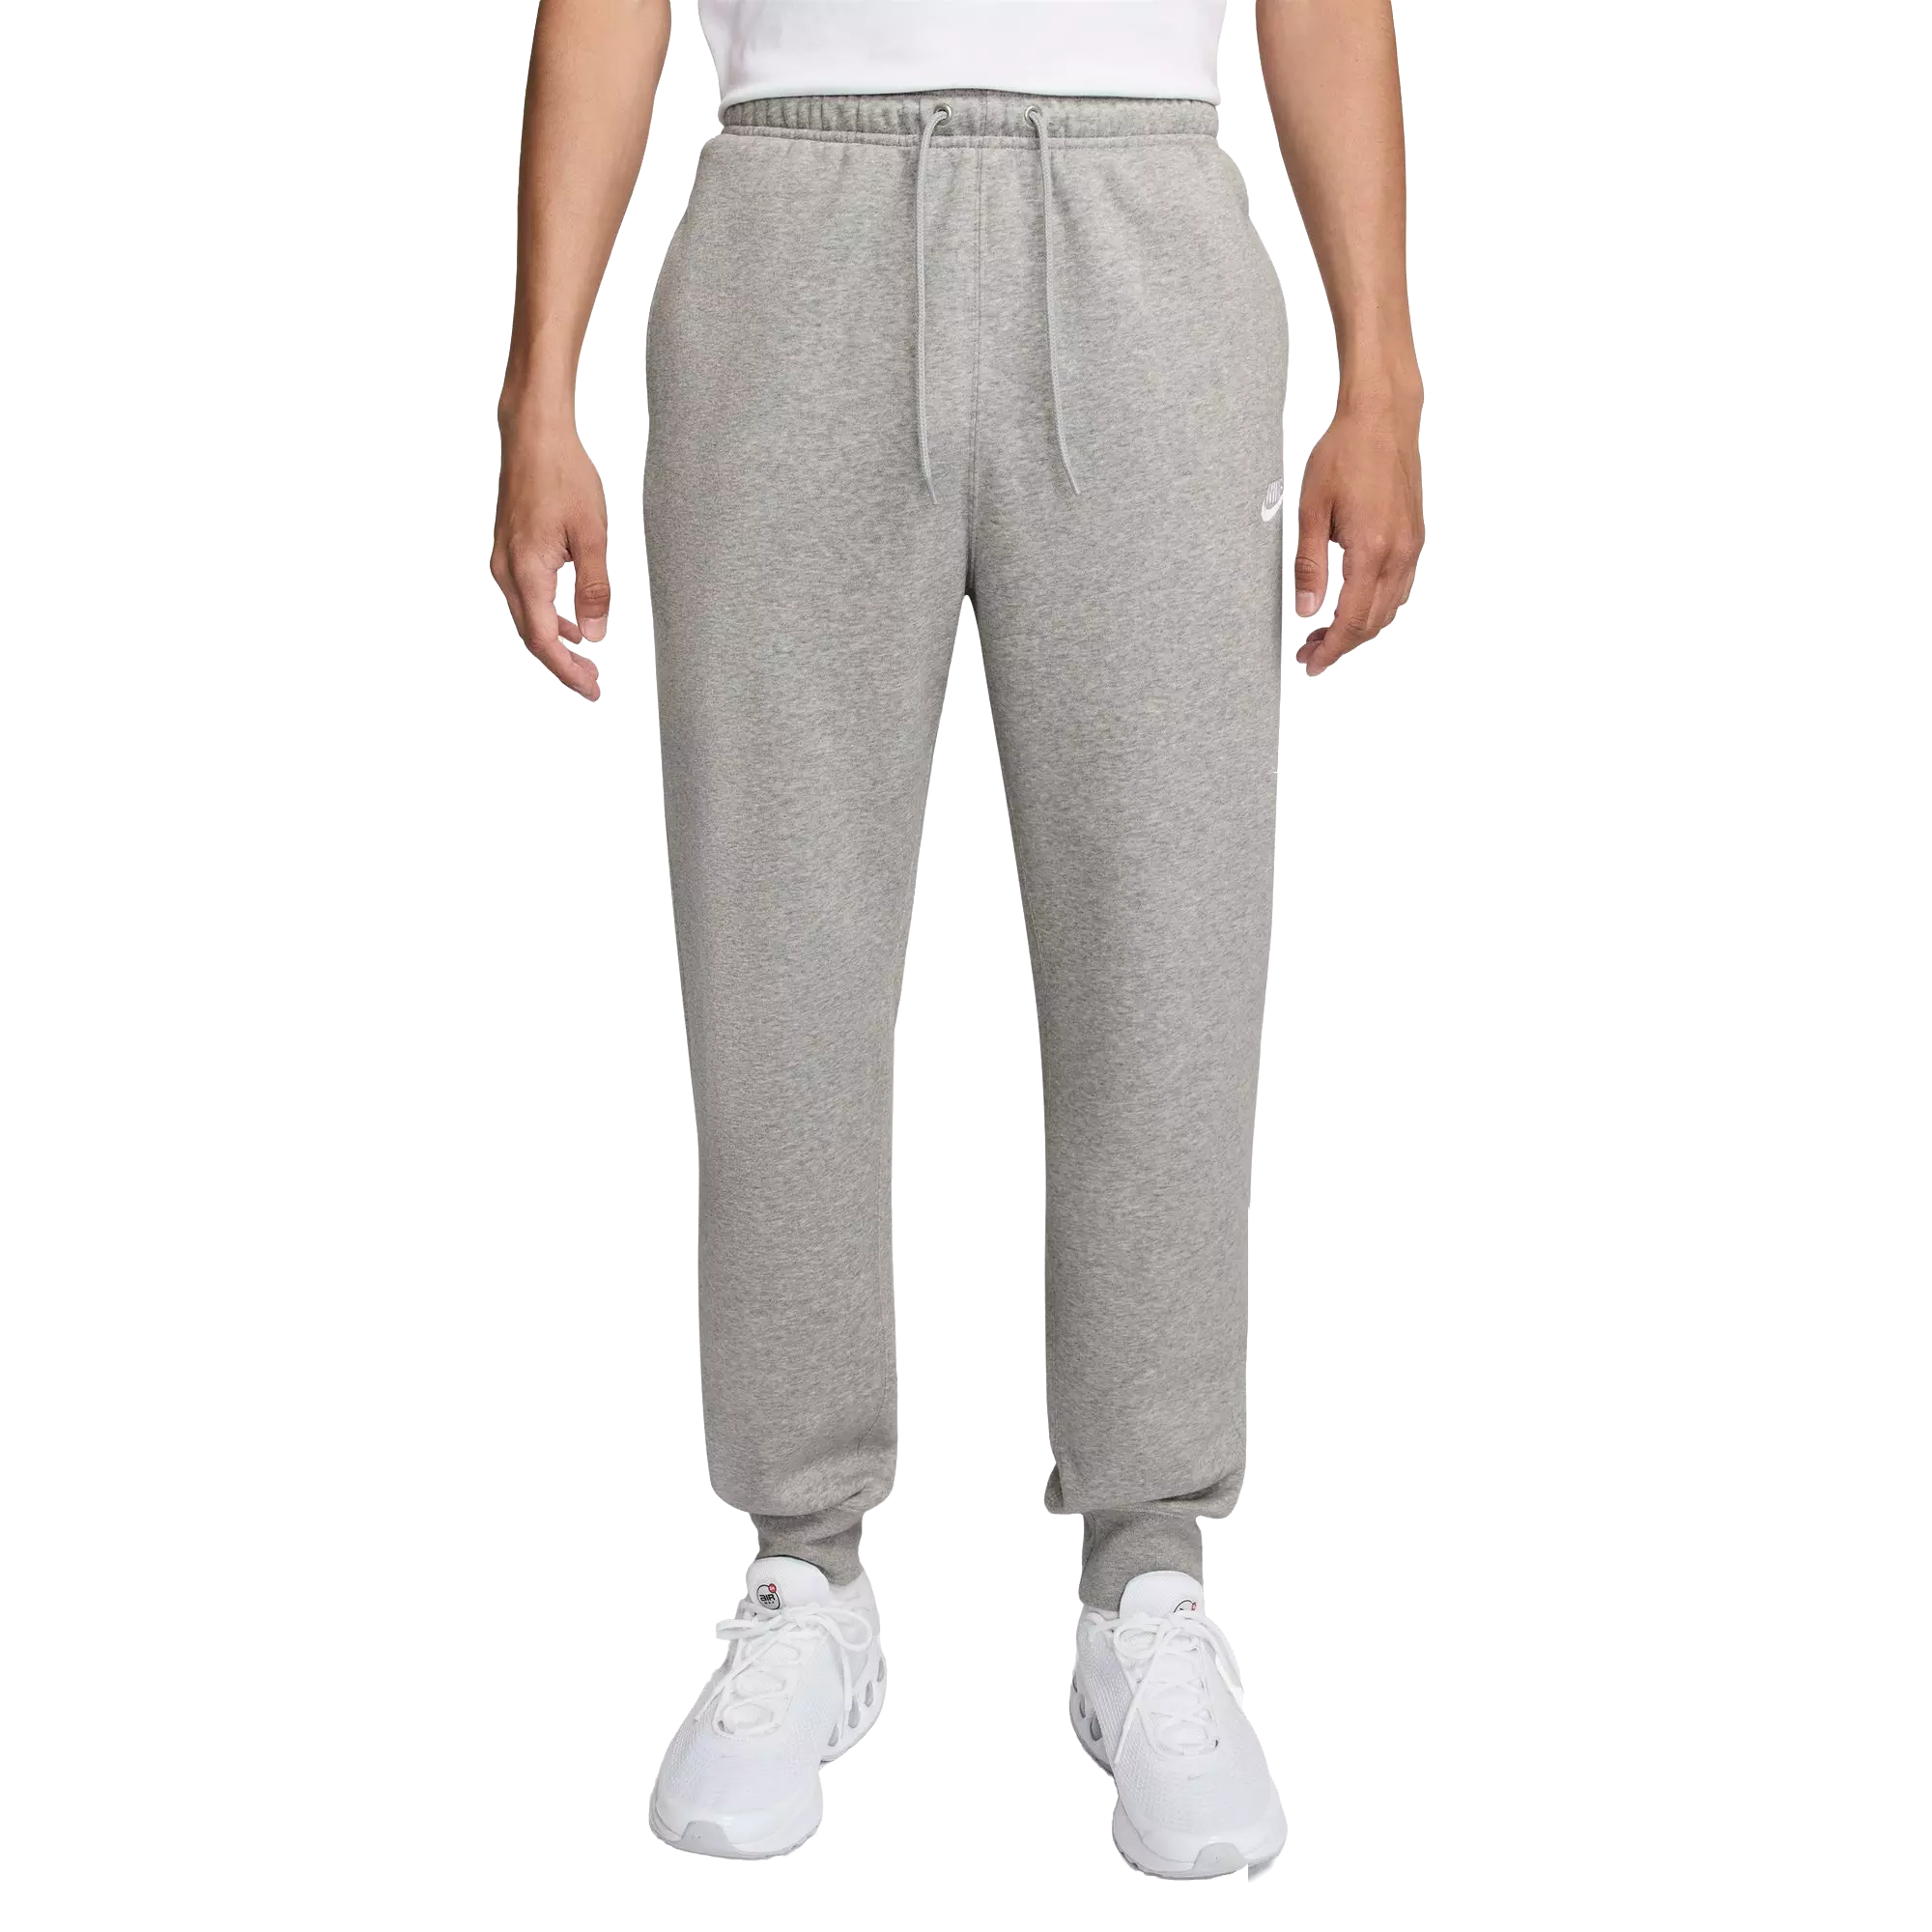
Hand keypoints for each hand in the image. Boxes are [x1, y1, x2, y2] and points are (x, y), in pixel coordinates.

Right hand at [489, 407, 608, 701]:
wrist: (533, 434)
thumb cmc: (563, 475)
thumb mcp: (591, 535)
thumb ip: (593, 589)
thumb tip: (593, 634)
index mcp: (527, 572)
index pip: (544, 640)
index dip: (567, 671)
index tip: (590, 689)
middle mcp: (506, 571)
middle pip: (530, 635)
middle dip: (561, 664)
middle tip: (591, 682)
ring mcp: (503, 559)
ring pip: (527, 617)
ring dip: (555, 641)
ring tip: (584, 657)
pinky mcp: (507, 548)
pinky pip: (525, 596)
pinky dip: (548, 616)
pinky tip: (570, 619)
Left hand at [1291, 401, 1424, 677]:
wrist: (1382, 418)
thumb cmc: (1343, 454)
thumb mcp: (1312, 509)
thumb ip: (1309, 565)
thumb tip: (1307, 609)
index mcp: (1370, 551)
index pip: (1351, 620)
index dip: (1331, 649)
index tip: (1311, 664)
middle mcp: (1398, 554)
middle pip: (1373, 622)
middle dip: (1341, 645)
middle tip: (1310, 653)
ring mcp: (1411, 547)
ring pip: (1389, 609)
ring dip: (1359, 630)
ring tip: (1326, 635)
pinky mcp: (1415, 537)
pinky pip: (1400, 589)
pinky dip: (1378, 609)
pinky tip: (1355, 607)